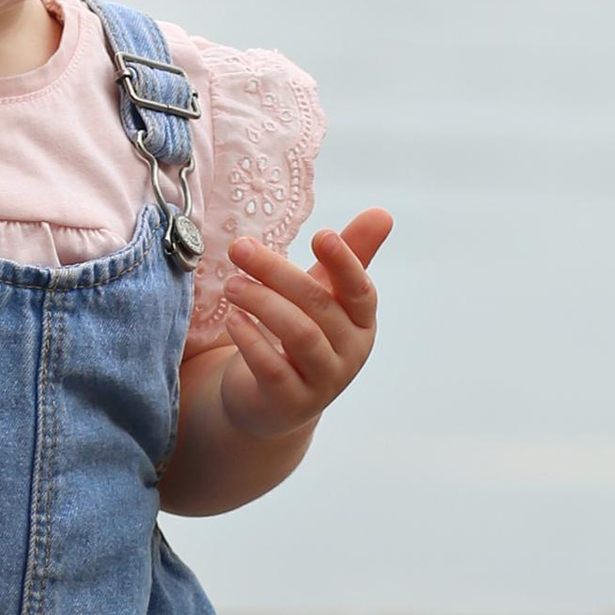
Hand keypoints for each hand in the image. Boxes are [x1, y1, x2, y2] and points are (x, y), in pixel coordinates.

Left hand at [216, 211, 392, 444]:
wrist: (270, 401)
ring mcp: (323, 382)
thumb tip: (383, 212)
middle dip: (277, 272)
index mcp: (361, 323)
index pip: (360, 291)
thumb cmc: (300, 335)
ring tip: (231, 285)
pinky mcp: (290, 402)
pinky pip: (273, 368)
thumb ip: (350, 255)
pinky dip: (250, 340)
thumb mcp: (323, 294)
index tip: (320, 235)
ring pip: (299, 334)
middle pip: (319, 306)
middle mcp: (349, 354)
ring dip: (262, 302)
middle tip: (239, 249)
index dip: (344, 263)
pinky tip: (232, 319)